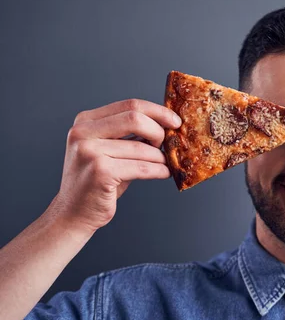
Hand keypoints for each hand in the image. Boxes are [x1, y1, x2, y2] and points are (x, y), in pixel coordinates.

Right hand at [49, 99, 181, 233]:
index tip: (175, 121)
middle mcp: (83, 133)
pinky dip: (158, 171)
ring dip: (160, 157)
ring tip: (164, 164)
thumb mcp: (108, 150)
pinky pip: (142, 168)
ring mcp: (89, 152)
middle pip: (135, 118)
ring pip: (141, 148)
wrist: (74, 213)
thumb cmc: (97, 182)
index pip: (129, 105)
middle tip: (167, 144)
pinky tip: (164, 173)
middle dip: (158, 131)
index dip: (157, 112)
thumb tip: (165, 125)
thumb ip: (129, 135)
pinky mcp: (100, 172)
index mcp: (85, 121)